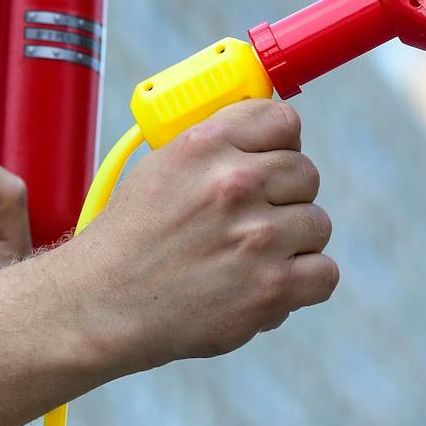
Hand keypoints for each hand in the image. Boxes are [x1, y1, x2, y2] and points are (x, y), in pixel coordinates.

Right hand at [63, 99, 336, 373]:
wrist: (100, 305)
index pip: (283, 121)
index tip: (272, 160)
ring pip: (317, 223)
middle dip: (286, 196)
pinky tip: (271, 284)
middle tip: (254, 218)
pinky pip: (325, 273)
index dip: (282, 143)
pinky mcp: (271, 288)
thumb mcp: (161, 166)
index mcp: (205, 145)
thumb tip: (270, 129)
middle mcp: (234, 184)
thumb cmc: (130, 237)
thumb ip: (217, 145)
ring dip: (294, 242)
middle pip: (306, 173)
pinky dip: (304, 283)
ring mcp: (256, 237)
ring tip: (253, 256)